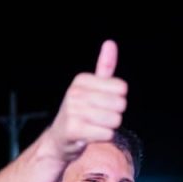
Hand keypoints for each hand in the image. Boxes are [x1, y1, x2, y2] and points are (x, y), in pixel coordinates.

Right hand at [42, 40, 127, 163]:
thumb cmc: (81, 111)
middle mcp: (75, 93)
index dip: (118, 99)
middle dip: (115, 114)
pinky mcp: (74, 130)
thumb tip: (111, 43)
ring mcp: (73, 111)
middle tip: (99, 117)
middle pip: (120, 105)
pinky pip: (107, 134)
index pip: (122, 88)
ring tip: (95, 126)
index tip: (103, 103)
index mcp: (82, 80)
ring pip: (115, 120)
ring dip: (109, 127)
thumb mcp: (92, 87)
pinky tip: (92, 135)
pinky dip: (104, 137)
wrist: (61, 138)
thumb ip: (104, 67)